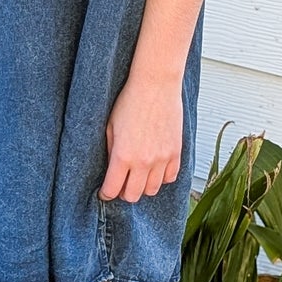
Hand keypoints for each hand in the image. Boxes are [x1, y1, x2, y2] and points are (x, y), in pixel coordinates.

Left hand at [99, 71, 181, 201]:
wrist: (155, 85)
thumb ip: (110, 152)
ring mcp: (162, 158)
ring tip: (138, 176)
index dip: (106, 193)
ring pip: (152, 190)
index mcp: (123, 156)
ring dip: (143, 186)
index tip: (105, 191)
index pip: (112, 189)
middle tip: (120, 184)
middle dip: (123, 192)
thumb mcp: (110, 127)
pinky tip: (154, 169)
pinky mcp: (176, 152)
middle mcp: (143, 162)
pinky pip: (170, 177)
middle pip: (133, 195)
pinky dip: (161, 178)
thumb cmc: (130, 101)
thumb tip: (110, 170)